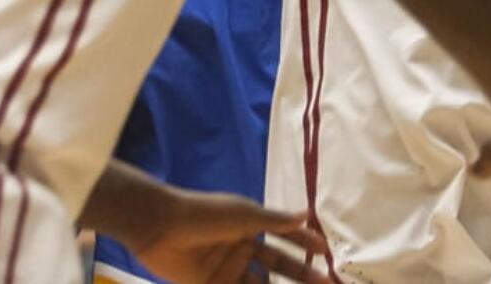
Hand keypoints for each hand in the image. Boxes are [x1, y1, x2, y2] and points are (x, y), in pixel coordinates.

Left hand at [131, 189, 324, 283]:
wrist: (161, 228)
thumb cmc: (205, 214)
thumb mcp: (243, 215)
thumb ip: (275, 221)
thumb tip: (307, 213)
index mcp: (250, 226)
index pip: (284, 239)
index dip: (305, 246)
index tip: (328, 256)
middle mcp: (242, 249)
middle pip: (277, 268)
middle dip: (300, 276)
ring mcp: (227, 272)